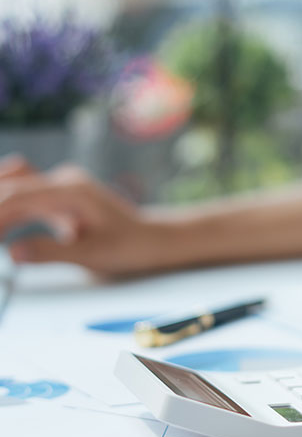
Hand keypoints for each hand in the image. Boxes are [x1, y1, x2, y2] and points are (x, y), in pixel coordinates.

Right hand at [0, 156, 169, 275]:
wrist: (152, 238)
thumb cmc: (129, 246)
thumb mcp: (92, 255)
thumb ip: (51, 252)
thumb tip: (13, 252)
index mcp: (72, 191)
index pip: (18, 196)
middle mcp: (64, 181)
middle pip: (12, 185)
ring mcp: (62, 186)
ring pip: (15, 185)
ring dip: (2, 206)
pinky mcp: (60, 196)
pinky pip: (25, 195)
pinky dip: (9, 209)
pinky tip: (3, 231)